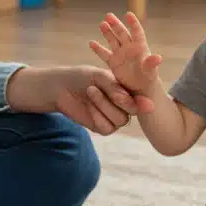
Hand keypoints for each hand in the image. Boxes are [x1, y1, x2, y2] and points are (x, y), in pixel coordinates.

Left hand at [7, 66, 154, 134]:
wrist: (60, 87)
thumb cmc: (82, 77)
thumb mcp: (101, 77)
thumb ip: (120, 90)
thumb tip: (145, 105)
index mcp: (127, 91)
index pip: (140, 99)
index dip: (138, 99)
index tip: (128, 94)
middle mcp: (123, 106)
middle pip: (131, 111)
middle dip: (114, 99)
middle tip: (96, 88)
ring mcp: (113, 118)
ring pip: (120, 120)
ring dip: (103, 105)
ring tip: (90, 91)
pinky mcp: (102, 127)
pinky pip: (108, 129)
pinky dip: (98, 117)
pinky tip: (89, 107)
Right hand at [88, 12, 163, 96]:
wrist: (140, 88)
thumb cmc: (148, 78)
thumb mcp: (150, 71)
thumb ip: (151, 63)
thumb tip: (158, 58)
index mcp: (140, 47)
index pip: (136, 32)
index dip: (133, 23)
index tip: (128, 14)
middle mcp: (129, 48)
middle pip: (122, 33)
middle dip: (116, 25)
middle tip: (109, 15)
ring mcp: (120, 54)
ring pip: (113, 40)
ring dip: (107, 32)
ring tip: (102, 24)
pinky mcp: (113, 62)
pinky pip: (104, 54)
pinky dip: (98, 49)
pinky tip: (91, 43)